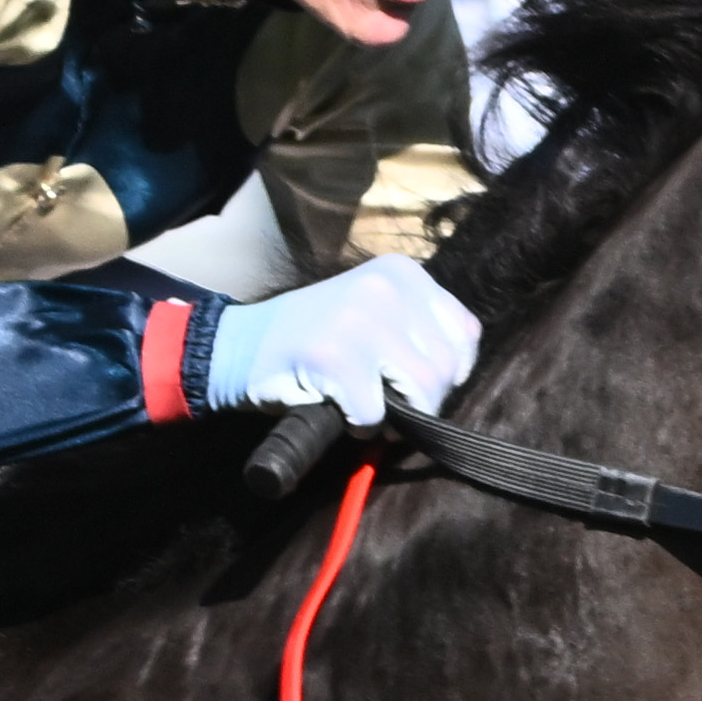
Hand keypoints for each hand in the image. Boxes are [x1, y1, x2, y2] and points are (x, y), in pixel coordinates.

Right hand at [204, 262, 484, 424]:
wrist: (236, 346)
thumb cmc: (316, 340)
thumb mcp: (379, 315)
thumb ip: (423, 332)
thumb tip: (460, 376)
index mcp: (403, 273)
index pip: (465, 335)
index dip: (445, 371)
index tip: (407, 376)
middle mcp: (386, 288)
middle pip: (447, 369)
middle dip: (421, 399)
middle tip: (382, 397)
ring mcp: (359, 320)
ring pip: (422, 392)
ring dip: (394, 416)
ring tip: (362, 401)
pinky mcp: (334, 358)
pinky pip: (376, 414)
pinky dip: (361, 427)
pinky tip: (337, 406)